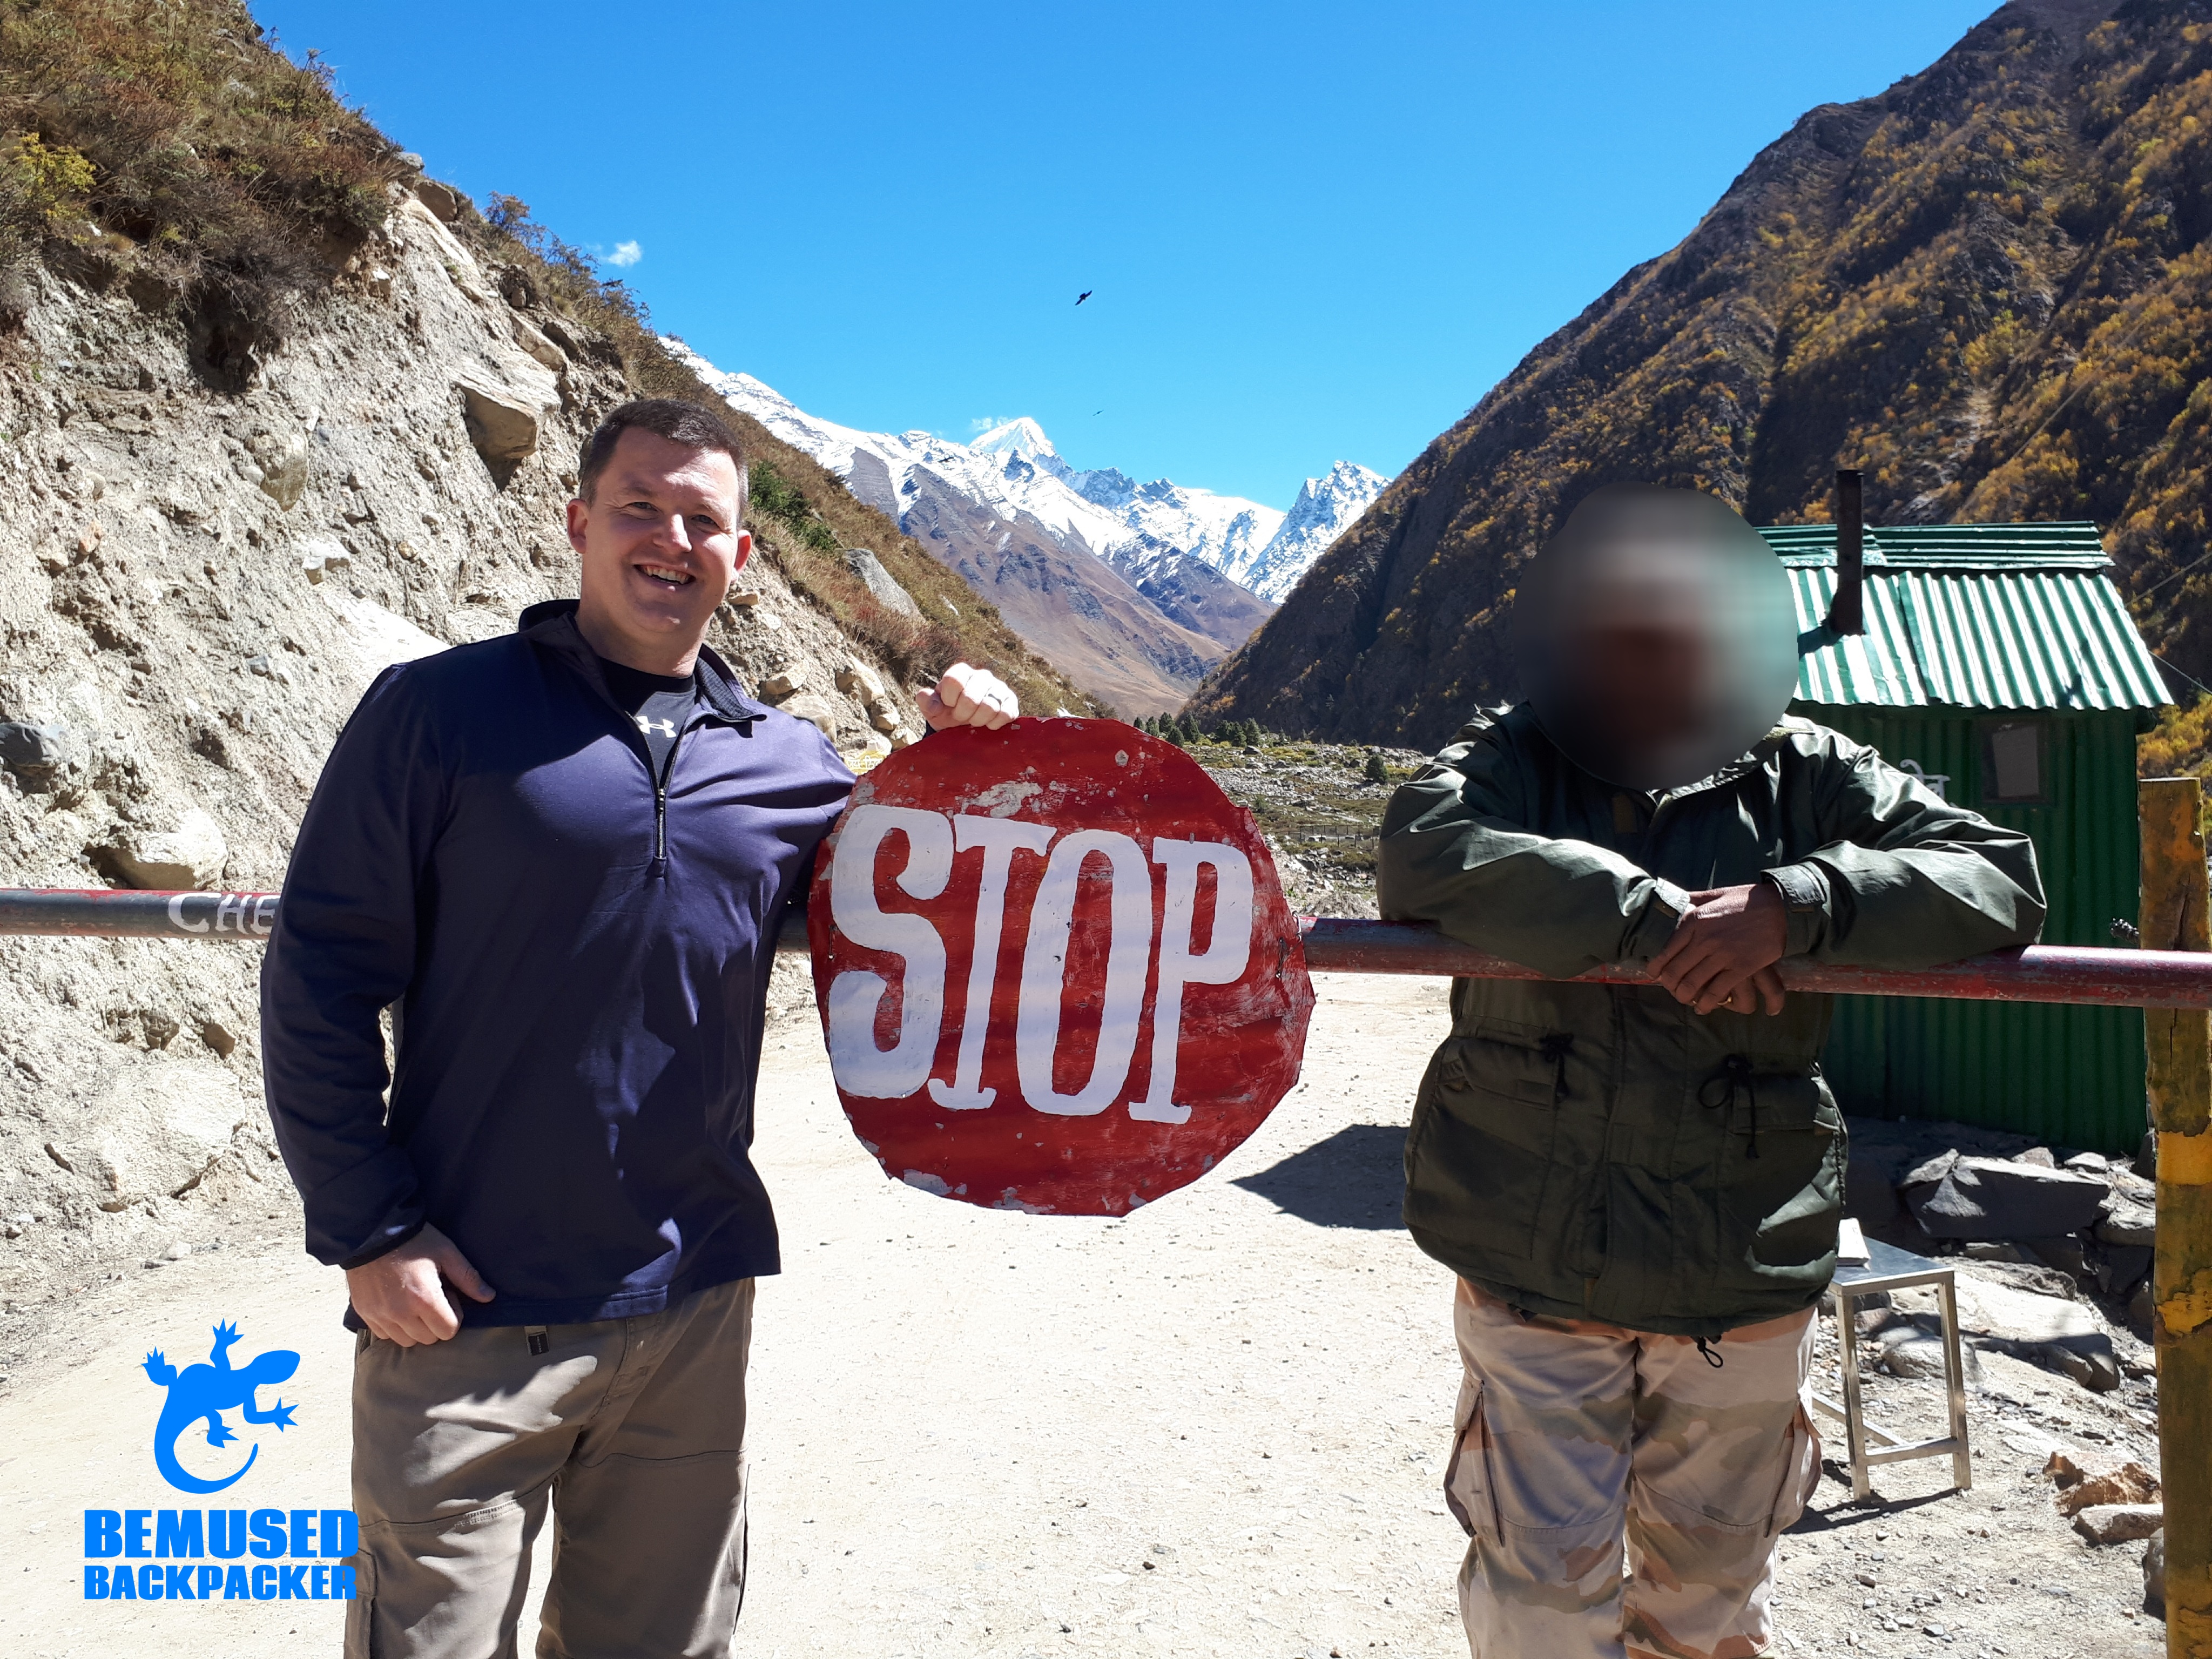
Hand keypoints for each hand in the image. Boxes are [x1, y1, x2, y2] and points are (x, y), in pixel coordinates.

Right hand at [345, 1224, 493, 1345]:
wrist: (372, 1232)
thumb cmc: (414, 1240)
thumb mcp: (446, 1252)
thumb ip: (468, 1278)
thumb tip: (489, 1297)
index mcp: (424, 1299)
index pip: (448, 1331)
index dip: (454, 1315)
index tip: (448, 1295)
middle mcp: (401, 1313)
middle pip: (429, 1338)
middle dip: (436, 1322)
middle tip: (432, 1297)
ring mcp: (380, 1316)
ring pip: (407, 1341)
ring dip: (416, 1328)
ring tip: (414, 1302)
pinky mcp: (365, 1314)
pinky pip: (385, 1335)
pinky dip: (395, 1327)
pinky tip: (397, 1305)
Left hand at [919, 662, 1017, 730]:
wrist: (967, 727)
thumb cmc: (948, 715)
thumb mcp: (933, 710)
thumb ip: (927, 701)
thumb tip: (923, 695)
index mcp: (961, 672)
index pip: (954, 680)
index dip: (949, 700)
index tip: (949, 707)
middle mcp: (982, 676)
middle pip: (971, 697)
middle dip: (963, 715)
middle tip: (962, 718)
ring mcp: (999, 688)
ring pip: (989, 707)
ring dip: (978, 721)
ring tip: (974, 722)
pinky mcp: (1011, 702)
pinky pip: (1005, 714)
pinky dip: (994, 724)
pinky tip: (988, 725)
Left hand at [1650, 882, 1788, 1014]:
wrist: (1780, 907)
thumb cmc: (1746, 901)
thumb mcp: (1714, 894)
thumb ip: (1693, 899)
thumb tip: (1676, 900)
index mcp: (1694, 921)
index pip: (1666, 950)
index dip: (1656, 967)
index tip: (1654, 975)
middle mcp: (1704, 939)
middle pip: (1676, 971)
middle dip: (1669, 986)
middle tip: (1670, 990)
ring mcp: (1722, 955)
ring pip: (1693, 984)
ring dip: (1685, 997)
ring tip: (1684, 1000)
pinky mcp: (1741, 968)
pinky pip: (1717, 992)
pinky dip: (1707, 1003)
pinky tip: (1703, 1008)